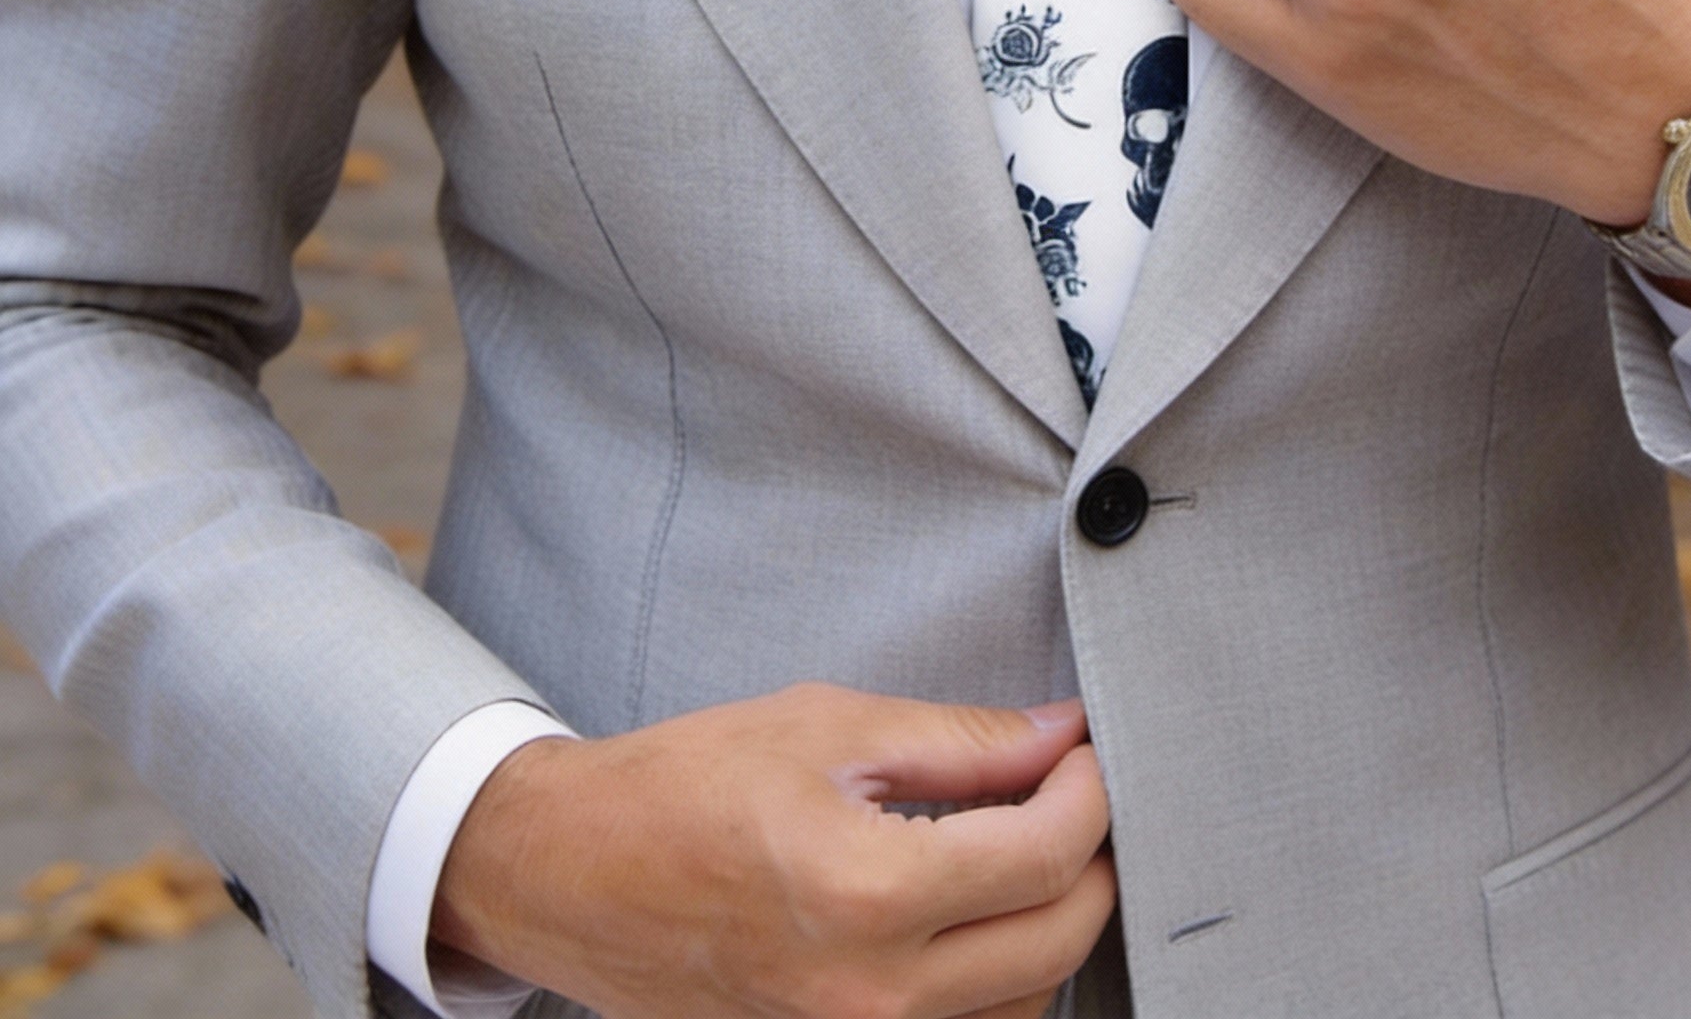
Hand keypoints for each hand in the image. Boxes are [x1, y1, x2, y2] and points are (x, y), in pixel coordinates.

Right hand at [432, 684, 1115, 1018]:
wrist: (573, 872)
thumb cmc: (682, 787)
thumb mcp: (827, 727)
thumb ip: (960, 741)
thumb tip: (1058, 734)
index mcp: (865, 891)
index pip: (1047, 855)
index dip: (1089, 790)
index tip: (1082, 752)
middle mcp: (869, 994)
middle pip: (1057, 941)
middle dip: (1088, 858)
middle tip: (1069, 793)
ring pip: (1023, 1004)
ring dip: (1047, 926)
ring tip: (1020, 850)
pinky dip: (996, 980)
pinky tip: (973, 916)